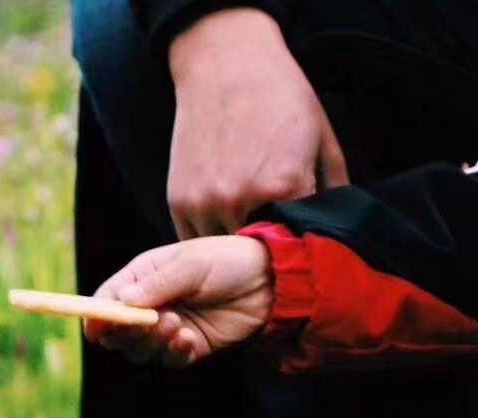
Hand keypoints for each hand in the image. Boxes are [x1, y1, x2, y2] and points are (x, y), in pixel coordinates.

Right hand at [84, 235, 271, 364]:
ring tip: (177, 324)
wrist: (271, 281)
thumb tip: (123, 300)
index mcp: (141, 279)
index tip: (97, 327)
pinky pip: (169, 360)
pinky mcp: (188, 348)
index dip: (97, 315)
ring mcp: (167, 329)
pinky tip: (189, 338)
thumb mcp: (191, 264)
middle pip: (117, 333)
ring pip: (140, 351)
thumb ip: (157, 284)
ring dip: (153, 343)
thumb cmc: (229, 261)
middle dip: (126, 333)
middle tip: (149, 324)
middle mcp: (149, 306)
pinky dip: (174, 353)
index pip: (106, 300)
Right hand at [167, 8, 347, 237]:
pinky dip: (209, 239)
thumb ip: (335, 186)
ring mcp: (207, 203)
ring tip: (244, 230)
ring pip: (224, 253)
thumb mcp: (321, 136)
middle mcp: (243, 200)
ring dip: (234, 247)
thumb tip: (336, 228)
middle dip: (266, 248)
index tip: (296, 240)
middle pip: (259, 252)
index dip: (298, 242)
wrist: (226, 65)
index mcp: (286, 185)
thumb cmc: (278, 96)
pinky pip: (196, 241)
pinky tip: (221, 222)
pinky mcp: (180, 202)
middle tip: (270, 240)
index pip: (298, 239)